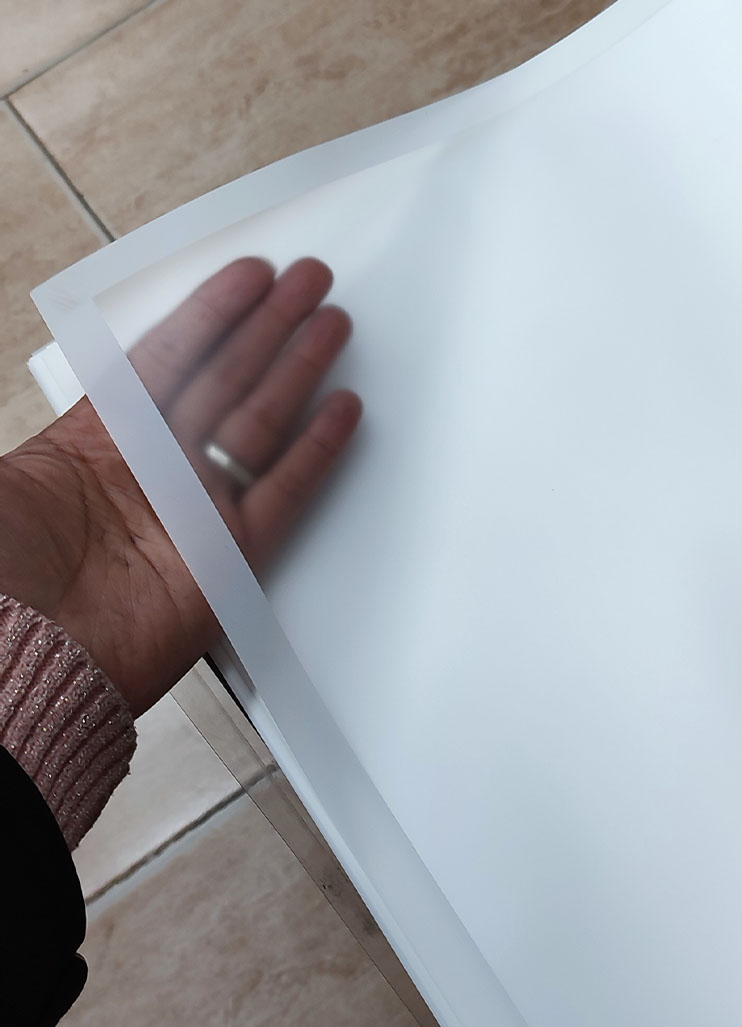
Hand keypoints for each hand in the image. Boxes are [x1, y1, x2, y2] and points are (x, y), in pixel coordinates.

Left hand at [0, 257, 361, 714]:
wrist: (36, 667)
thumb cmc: (6, 581)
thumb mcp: (1, 484)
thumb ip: (52, 427)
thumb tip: (79, 379)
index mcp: (98, 440)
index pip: (168, 357)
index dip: (211, 313)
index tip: (248, 275)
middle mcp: (156, 468)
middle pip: (225, 378)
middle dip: (269, 325)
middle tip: (308, 282)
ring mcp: (199, 508)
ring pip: (261, 421)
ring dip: (300, 370)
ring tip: (331, 324)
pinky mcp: (234, 555)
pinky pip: (285, 491)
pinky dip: (317, 452)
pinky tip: (340, 411)